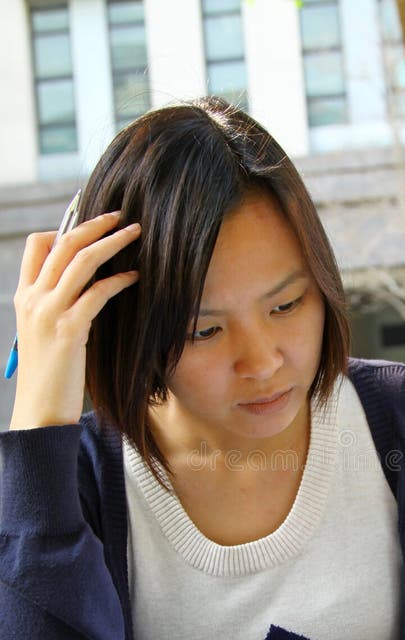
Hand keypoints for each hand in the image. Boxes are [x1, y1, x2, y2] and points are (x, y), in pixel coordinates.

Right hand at [9, 213, 139, 429]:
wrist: (40, 411)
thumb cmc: (50, 375)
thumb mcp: (45, 333)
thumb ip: (58, 306)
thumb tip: (88, 285)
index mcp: (23, 296)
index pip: (38, 245)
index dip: (66, 230)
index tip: (93, 229)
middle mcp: (32, 299)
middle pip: (63, 244)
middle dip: (94, 224)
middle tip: (121, 217)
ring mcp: (48, 313)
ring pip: (81, 261)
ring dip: (111, 242)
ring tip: (135, 234)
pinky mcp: (69, 330)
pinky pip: (96, 293)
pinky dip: (118, 279)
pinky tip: (135, 276)